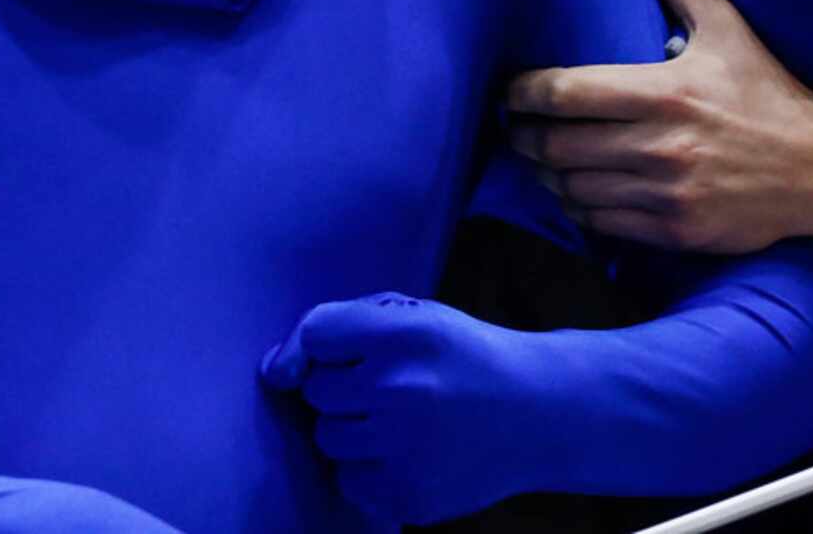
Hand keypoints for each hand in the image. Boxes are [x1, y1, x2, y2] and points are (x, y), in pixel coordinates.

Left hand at [261, 294, 545, 523]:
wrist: (538, 412)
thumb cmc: (463, 356)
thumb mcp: (416, 316)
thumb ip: (343, 324)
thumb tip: (274, 369)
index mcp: (402, 334)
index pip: (315, 332)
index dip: (324, 345)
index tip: (344, 354)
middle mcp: (398, 389)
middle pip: (318, 392)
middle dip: (343, 389)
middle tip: (387, 388)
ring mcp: (402, 448)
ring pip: (328, 439)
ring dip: (352, 430)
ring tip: (399, 421)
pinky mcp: (407, 496)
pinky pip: (348, 482)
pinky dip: (368, 471)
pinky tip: (407, 454)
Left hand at [506, 0, 812, 253]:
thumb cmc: (766, 90)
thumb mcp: (724, 25)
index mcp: (664, 90)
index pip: (568, 92)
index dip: (524, 93)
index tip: (508, 90)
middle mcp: (660, 145)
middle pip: (558, 145)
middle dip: (522, 136)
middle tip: (510, 127)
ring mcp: (667, 193)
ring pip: (573, 188)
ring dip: (544, 174)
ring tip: (535, 159)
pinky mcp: (675, 232)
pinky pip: (602, 223)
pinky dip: (578, 207)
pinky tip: (572, 190)